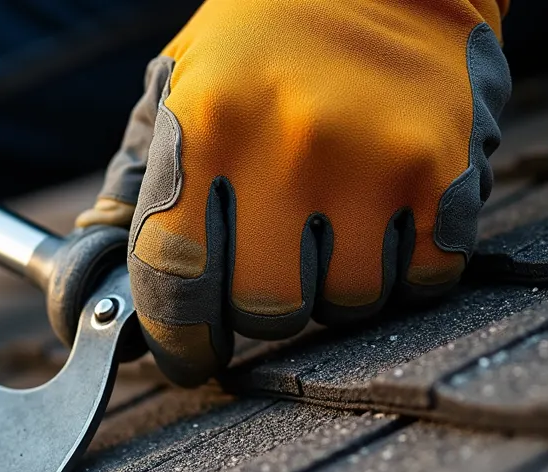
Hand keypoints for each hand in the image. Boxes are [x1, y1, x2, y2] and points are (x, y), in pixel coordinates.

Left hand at [77, 0, 510, 385]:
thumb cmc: (264, 41)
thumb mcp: (176, 87)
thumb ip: (136, 184)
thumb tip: (101, 287)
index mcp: (204, 126)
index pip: (176, 280)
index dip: (180, 338)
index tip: (190, 355)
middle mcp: (287, 146)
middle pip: (265, 309)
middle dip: (260, 308)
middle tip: (266, 273)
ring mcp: (373, 160)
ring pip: (347, 306)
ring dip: (334, 289)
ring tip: (329, 230)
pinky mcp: (446, 172)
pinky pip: (420, 281)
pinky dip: (401, 273)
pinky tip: (382, 224)